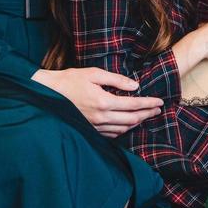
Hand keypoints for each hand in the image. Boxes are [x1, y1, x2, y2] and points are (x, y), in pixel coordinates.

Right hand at [31, 67, 163, 136]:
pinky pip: (111, 134)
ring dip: (137, 123)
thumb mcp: (93, 73)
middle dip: (147, 114)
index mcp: (103, 102)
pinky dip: (123, 130)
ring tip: (145, 116)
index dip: (148, 103)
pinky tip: (128, 124)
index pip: (133, 105)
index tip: (160, 102)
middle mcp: (101, 117)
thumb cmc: (69, 80)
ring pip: (123, 129)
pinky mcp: (90, 130)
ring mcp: (95, 126)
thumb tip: (135, 86)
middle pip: (132, 119)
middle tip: (158, 110)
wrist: (47, 94)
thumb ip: (116, 80)